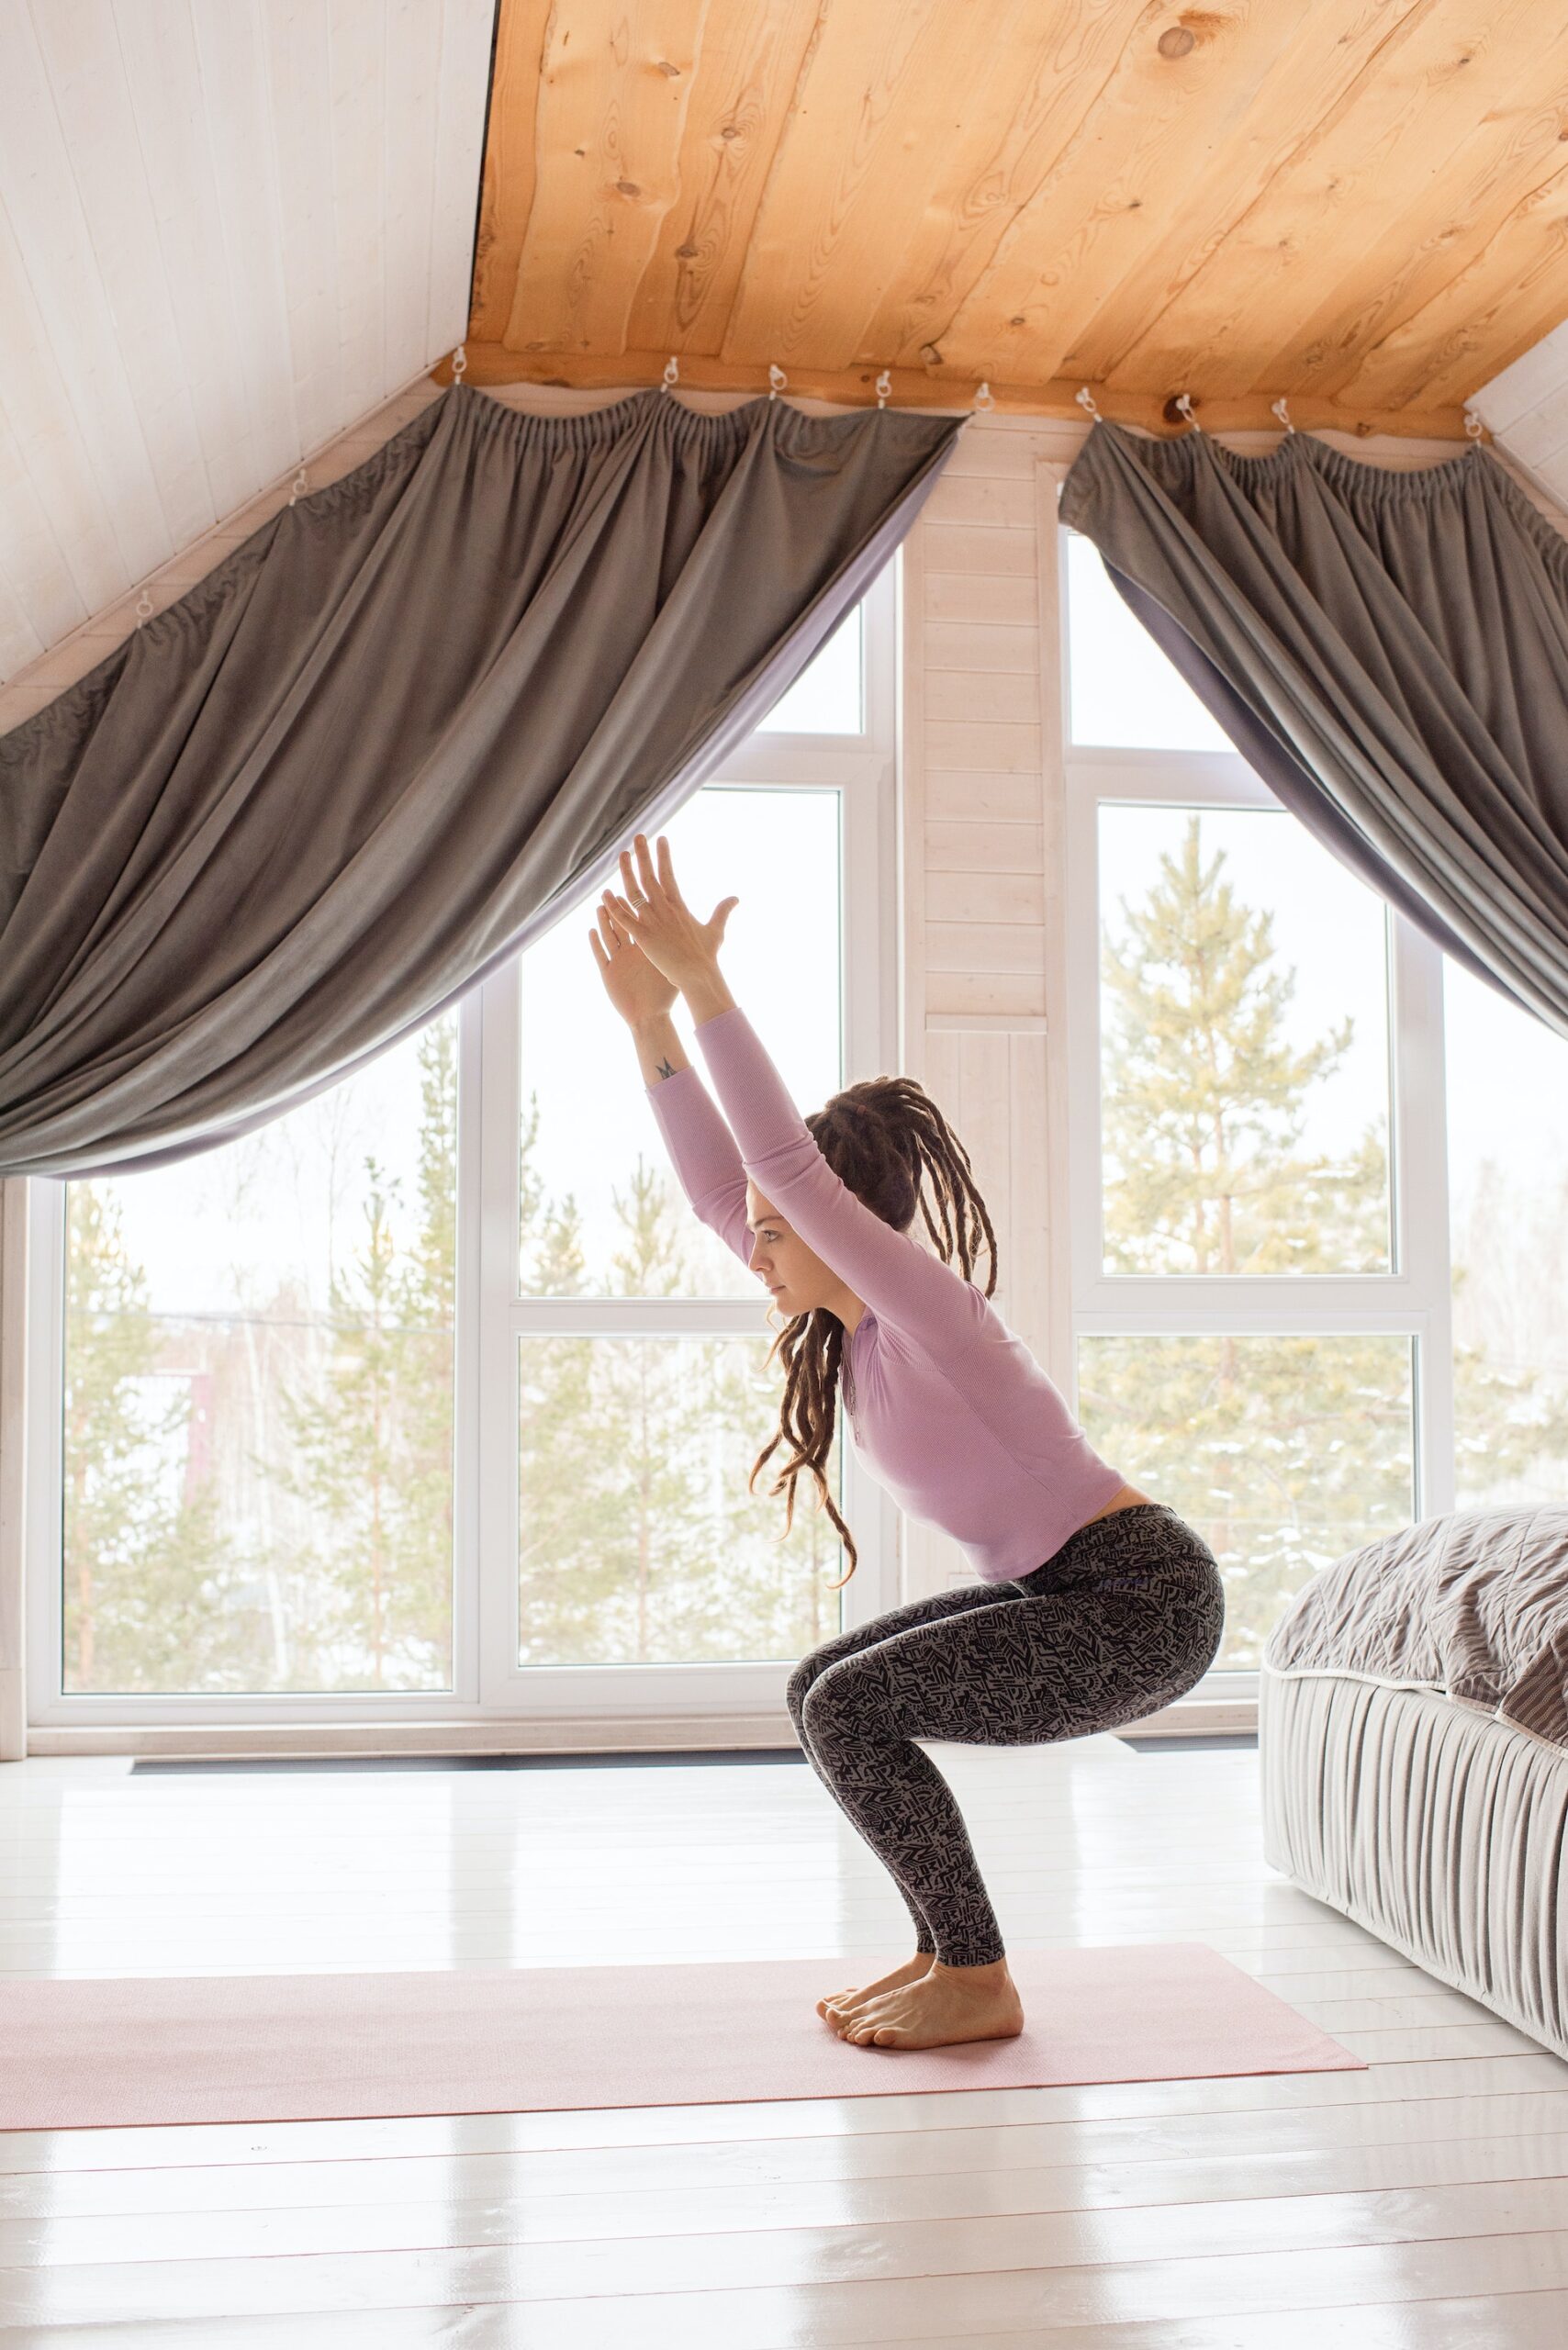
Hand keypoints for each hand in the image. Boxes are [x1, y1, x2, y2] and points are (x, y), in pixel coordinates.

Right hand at [588, 896, 677, 1028]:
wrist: (651, 1018)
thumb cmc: (664, 997)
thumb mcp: (672, 969)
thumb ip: (681, 951)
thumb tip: (696, 936)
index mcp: (645, 952)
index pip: (639, 925)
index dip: (636, 910)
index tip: (635, 892)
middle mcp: (630, 955)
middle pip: (621, 928)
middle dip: (616, 911)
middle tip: (612, 892)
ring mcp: (618, 963)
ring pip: (609, 938)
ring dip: (604, 922)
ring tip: (600, 906)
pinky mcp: (609, 974)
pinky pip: (601, 956)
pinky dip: (596, 943)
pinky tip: (592, 930)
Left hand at [596, 832, 737, 997]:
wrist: (699, 976)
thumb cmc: (706, 956)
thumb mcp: (716, 929)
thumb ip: (722, 911)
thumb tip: (736, 898)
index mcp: (680, 906)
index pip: (669, 874)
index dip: (664, 856)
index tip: (661, 839)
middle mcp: (665, 910)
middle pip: (650, 877)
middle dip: (644, 855)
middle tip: (638, 837)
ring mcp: (653, 922)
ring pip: (634, 892)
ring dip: (626, 872)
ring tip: (622, 855)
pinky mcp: (644, 937)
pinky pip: (625, 919)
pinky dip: (614, 906)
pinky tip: (605, 893)